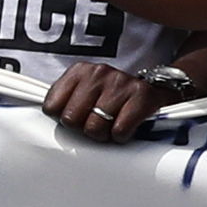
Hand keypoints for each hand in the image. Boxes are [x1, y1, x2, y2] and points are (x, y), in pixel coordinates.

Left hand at [45, 60, 167, 142]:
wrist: (159, 87)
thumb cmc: (116, 96)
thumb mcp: (87, 91)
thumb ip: (65, 102)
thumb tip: (47, 121)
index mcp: (80, 71)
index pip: (51, 106)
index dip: (64, 118)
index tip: (78, 116)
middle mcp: (99, 73)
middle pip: (71, 119)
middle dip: (83, 128)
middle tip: (97, 123)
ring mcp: (121, 83)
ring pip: (94, 128)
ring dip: (104, 134)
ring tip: (112, 125)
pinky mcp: (141, 97)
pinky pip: (119, 131)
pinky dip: (122, 136)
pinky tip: (127, 126)